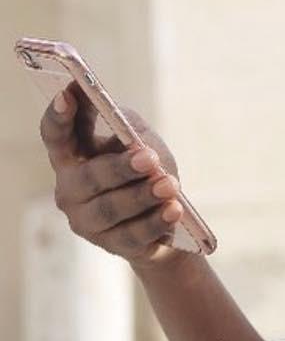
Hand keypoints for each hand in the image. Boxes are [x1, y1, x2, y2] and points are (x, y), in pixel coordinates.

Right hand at [39, 79, 187, 269]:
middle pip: (89, 179)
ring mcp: (88, 222)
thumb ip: (127, 127)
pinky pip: (134, 236)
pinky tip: (174, 209)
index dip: (59, 116)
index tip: (69, 94)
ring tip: (169, 185)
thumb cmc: (147, 168)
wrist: (167, 215)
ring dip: (142, 196)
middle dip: (120, 168)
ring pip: (111, 209)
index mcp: (72, 157)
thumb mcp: (140, 139)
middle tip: (149, 159)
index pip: (56, 135)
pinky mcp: (113, 246)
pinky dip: (156, 222)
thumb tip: (117, 115)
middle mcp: (71, 191)